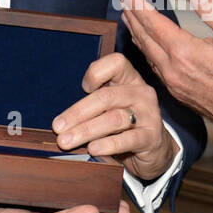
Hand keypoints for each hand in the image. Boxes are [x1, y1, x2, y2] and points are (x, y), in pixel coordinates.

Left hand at [51, 52, 177, 180]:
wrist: (154, 149)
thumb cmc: (125, 125)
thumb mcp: (112, 107)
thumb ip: (93, 103)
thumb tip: (61, 119)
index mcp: (130, 79)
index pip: (115, 63)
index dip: (95, 73)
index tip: (81, 88)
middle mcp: (142, 93)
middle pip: (106, 97)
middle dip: (78, 112)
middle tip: (58, 127)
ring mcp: (149, 115)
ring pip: (114, 119)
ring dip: (86, 130)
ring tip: (67, 141)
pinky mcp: (151, 137)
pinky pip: (127, 139)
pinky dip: (107, 144)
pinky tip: (93, 148)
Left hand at [121, 0, 212, 133]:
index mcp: (185, 53)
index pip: (155, 25)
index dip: (140, 8)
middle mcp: (174, 70)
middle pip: (146, 39)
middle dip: (133, 19)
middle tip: (123, 3)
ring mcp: (174, 83)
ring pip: (148, 55)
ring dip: (138, 36)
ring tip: (130, 21)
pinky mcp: (179, 93)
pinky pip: (156, 69)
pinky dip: (148, 53)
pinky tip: (149, 49)